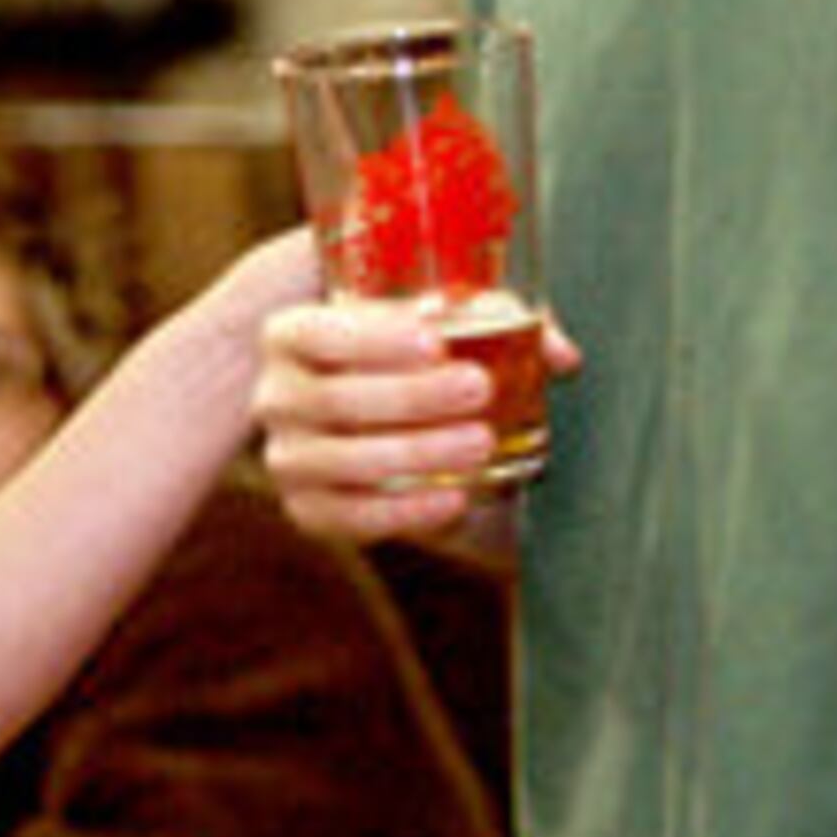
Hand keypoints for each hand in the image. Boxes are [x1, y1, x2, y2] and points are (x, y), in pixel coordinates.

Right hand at [255, 298, 579, 539]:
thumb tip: (561, 355)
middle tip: (478, 388)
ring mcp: (286, 456)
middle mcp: (275, 395)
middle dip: (411, 396)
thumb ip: (493, 321)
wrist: (361, 407)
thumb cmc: (401, 348)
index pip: (321, 332)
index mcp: (291, 333)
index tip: (437, 338)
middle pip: (335, 399)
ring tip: (480, 443)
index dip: (375, 337)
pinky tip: (454, 501)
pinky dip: (402, 512)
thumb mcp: (433, 318)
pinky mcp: (305, 507)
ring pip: (342, 461)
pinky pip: (346, 518)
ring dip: (415, 453)